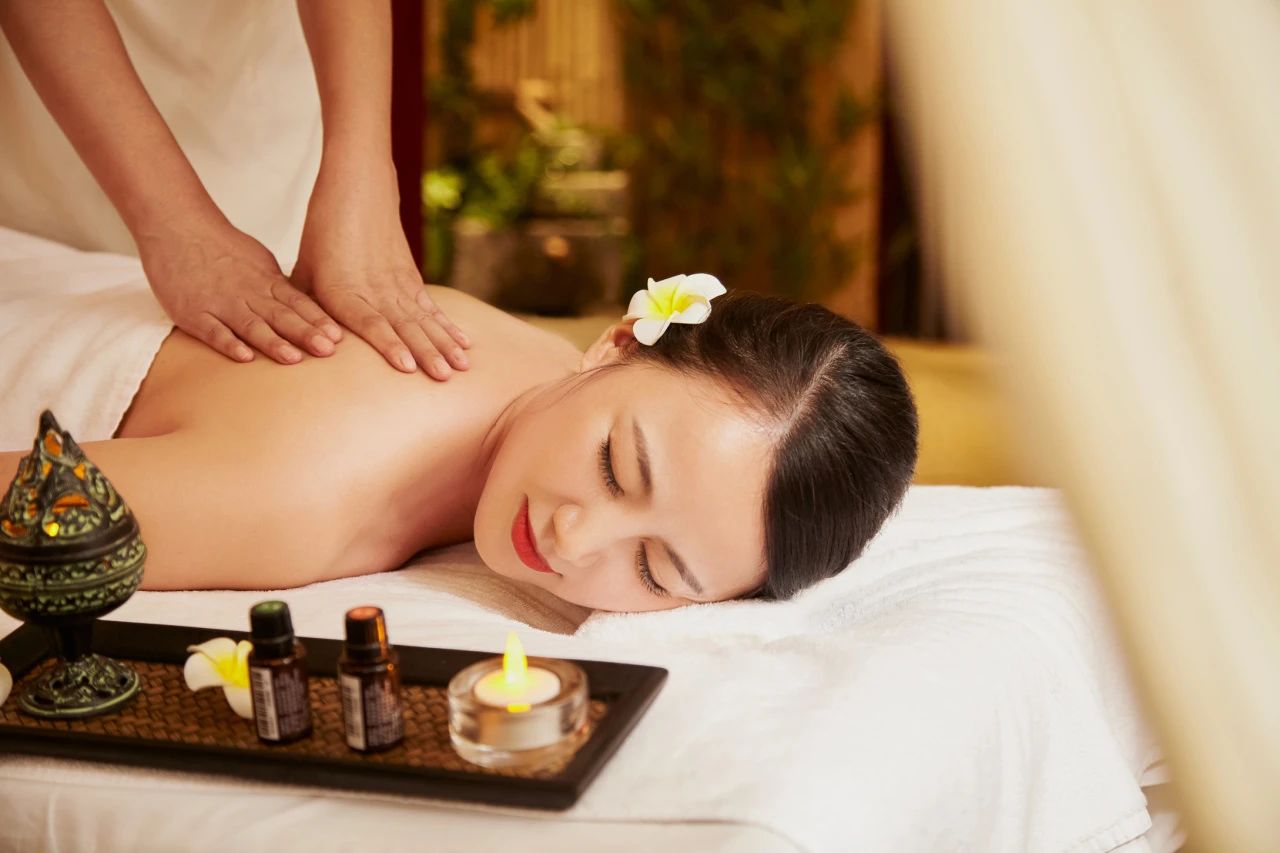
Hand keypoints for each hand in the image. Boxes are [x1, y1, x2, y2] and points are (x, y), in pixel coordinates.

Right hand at [138, 220, 342, 363]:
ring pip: (251, 326)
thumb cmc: (221, 247)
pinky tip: (244, 358)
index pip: (298, 303)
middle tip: (328, 350)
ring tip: (294, 359)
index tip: (339, 336)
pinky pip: (213, 331)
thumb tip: (307, 308)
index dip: (318, 320)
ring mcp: (220, 304)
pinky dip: (228, 344)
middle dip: (306, 334)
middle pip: (281, 316)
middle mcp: (247, 294)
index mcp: (266, 282)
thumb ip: (280, 287)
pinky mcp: (193, 314)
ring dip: (273, 343)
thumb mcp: (260, 262)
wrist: (177, 226)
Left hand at [292, 160, 470, 379]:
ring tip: (461, 367)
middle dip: (427, 353)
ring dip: (444, 344)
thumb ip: (306, 305)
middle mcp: (374, 288)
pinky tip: (463, 342)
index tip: (408, 367)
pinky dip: (447, 325)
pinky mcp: (410, 276)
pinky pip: (431, 306)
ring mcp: (397, 282)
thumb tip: (299, 339)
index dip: (389, 345)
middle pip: (405, 325)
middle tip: (445, 378)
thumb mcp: (304, 267)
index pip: (370, 322)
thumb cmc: (323, 229)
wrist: (358, 187)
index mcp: (343, 289)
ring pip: (424, 318)